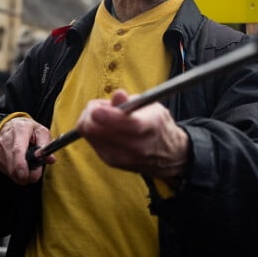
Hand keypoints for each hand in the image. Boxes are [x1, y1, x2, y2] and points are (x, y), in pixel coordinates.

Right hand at [0, 117, 54, 184]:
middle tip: (36, 174)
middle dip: (26, 175)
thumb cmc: (29, 129)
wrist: (11, 126)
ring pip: (10, 171)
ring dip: (22, 175)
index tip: (26, 174)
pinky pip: (7, 172)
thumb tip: (50, 159)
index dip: (21, 164)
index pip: (18, 149)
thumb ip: (46, 145)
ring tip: (31, 167)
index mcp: (20, 130)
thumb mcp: (41, 131)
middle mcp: (6, 140)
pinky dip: (16, 173)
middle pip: (13, 164)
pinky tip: (22, 165)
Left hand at [76, 89, 190, 178]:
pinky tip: (105, 126)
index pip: (124, 123)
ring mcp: (121, 157)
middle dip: (92, 112)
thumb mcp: (152, 107)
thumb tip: (118, 95)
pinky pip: (91, 140)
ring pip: (89, 133)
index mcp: (150, 127)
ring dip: (91, 120)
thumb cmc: (158, 126)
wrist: (168, 155)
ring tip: (105, 115)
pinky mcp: (111, 161)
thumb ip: (133, 101)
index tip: (96, 107)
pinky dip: (94, 130)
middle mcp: (135, 146)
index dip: (105, 114)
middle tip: (100, 105)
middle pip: (96, 129)